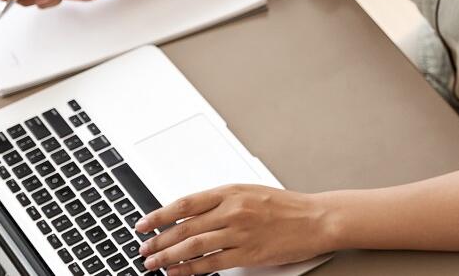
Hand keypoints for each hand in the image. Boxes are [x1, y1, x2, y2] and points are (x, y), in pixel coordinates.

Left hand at [135, 184, 333, 275]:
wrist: (316, 218)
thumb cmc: (285, 206)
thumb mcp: (249, 192)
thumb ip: (220, 201)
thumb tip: (188, 214)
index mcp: (230, 191)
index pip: (184, 204)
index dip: (159, 215)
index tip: (142, 224)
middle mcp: (232, 211)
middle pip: (184, 227)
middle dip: (158, 240)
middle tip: (143, 249)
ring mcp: (240, 233)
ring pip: (194, 246)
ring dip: (168, 257)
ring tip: (153, 264)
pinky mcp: (248, 254)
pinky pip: (212, 264)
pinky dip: (191, 270)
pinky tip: (178, 273)